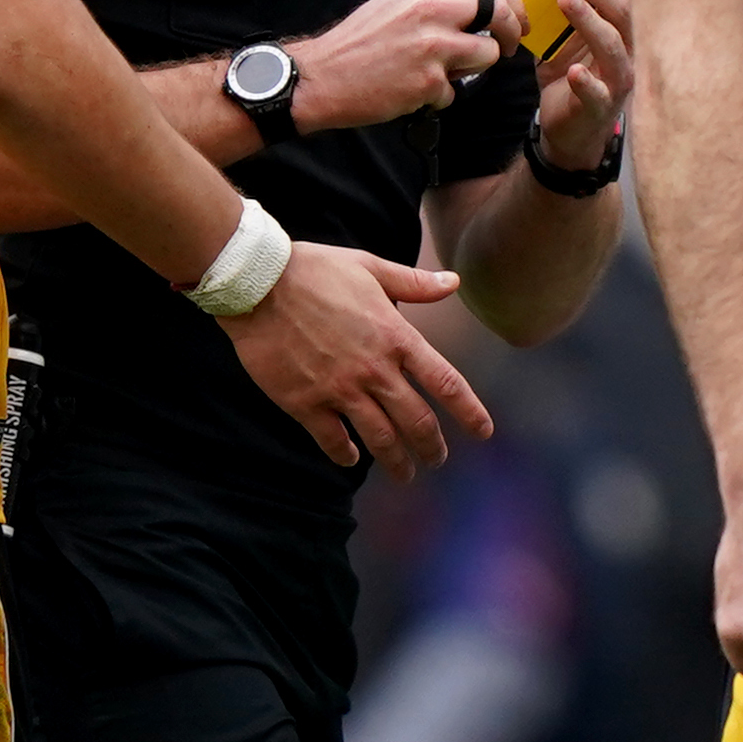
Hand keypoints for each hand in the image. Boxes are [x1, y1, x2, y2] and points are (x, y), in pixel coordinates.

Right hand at [219, 241, 494, 478]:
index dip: (469, 411)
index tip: (483, 431)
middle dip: (433, 447)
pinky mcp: (305, 403)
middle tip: (438, 460)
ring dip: (397, 461)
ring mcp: (339, 390)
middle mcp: (374, 369)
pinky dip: (345, 455)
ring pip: (379, 439)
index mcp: (396, 337)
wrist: (258, 284)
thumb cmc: (315, 270)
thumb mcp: (371, 267)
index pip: (445, 382)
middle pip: (416, 421)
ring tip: (406, 474)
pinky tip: (352, 460)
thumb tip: (455, 281)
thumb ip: (415, 283)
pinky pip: (332, 440)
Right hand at [290, 0, 524, 129]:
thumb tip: (481, 4)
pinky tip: (414, 90)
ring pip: (488, 53)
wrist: (320, 77)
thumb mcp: (397, 2)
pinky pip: (456, 90)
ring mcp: (433, 45)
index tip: (515, 15)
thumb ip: (436, 0)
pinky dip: (440, 95)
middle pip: (499, 12)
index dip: (508, 1)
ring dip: (475, 67)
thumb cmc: (359, 42)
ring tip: (447, 72)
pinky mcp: (429, 80)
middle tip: (510, 45)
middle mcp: (432, 9)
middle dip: (513, 31)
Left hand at [533, 0, 635, 168]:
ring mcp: (619, 79)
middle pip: (623, 11)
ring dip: (589, 21)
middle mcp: (631, 50)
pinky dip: (587, 81)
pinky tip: (573, 70)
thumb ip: (570, 0)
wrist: (570, 131)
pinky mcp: (602, 107)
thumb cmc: (574, 77)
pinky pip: (599, 93)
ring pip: (614, 46)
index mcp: (625, 28)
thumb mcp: (568, 34)